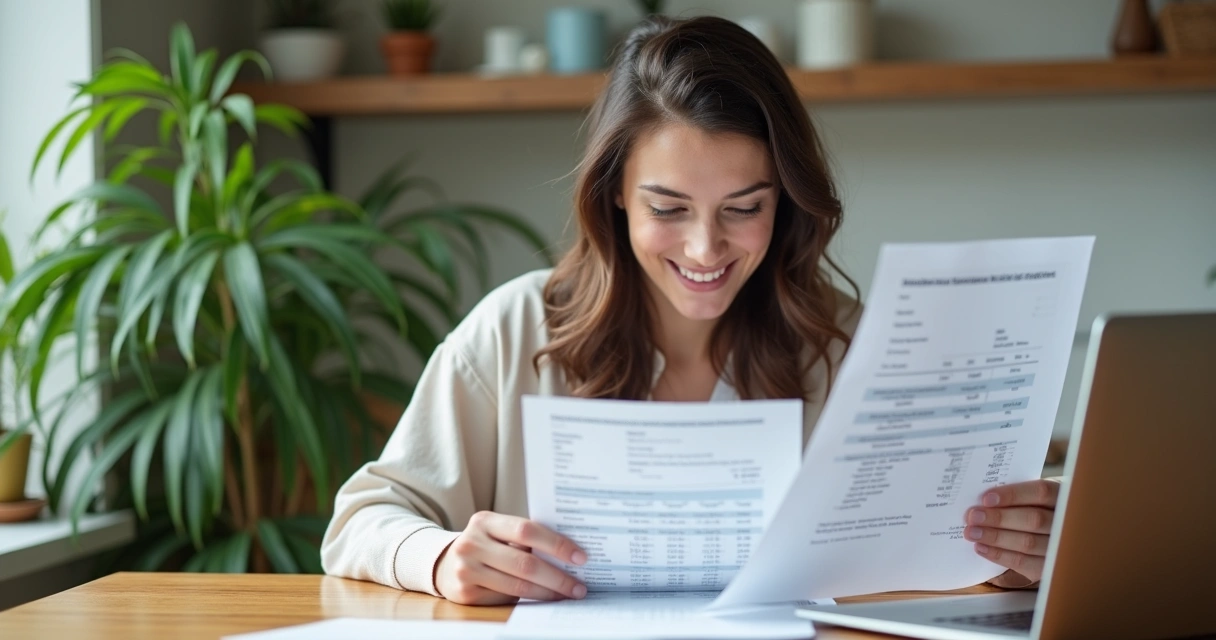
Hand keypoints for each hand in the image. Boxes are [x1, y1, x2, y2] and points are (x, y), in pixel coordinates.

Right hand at [434, 511, 587, 604]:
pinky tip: (546, 599)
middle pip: (525, 563)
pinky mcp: (466, 593)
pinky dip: (531, 601)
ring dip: (548, 592)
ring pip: (518, 586)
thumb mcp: (497, 531)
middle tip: (579, 586)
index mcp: (484, 521)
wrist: (444, 563)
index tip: (580, 557)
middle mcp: (472, 544)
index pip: (527, 530)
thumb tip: (569, 553)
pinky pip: (506, 599)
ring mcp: (466, 570)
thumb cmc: (484, 545)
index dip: (556, 544)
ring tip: (568, 594)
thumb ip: (524, 537)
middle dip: (558, 577)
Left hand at [964, 478, 1060, 586]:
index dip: (1013, 494)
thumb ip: (1018, 495)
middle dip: (999, 518)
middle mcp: (1067, 522)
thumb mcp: (1035, 495)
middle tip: (973, 516)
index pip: (1041, 492)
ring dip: (995, 537)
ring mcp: (1060, 547)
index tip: (986, 498)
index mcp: (1063, 496)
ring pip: (1027, 543)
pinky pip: (1023, 563)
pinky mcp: (1048, 567)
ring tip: (971, 532)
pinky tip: (981, 548)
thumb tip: (982, 499)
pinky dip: (999, 555)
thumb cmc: (1038, 507)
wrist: (1056, 534)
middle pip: (1033, 520)